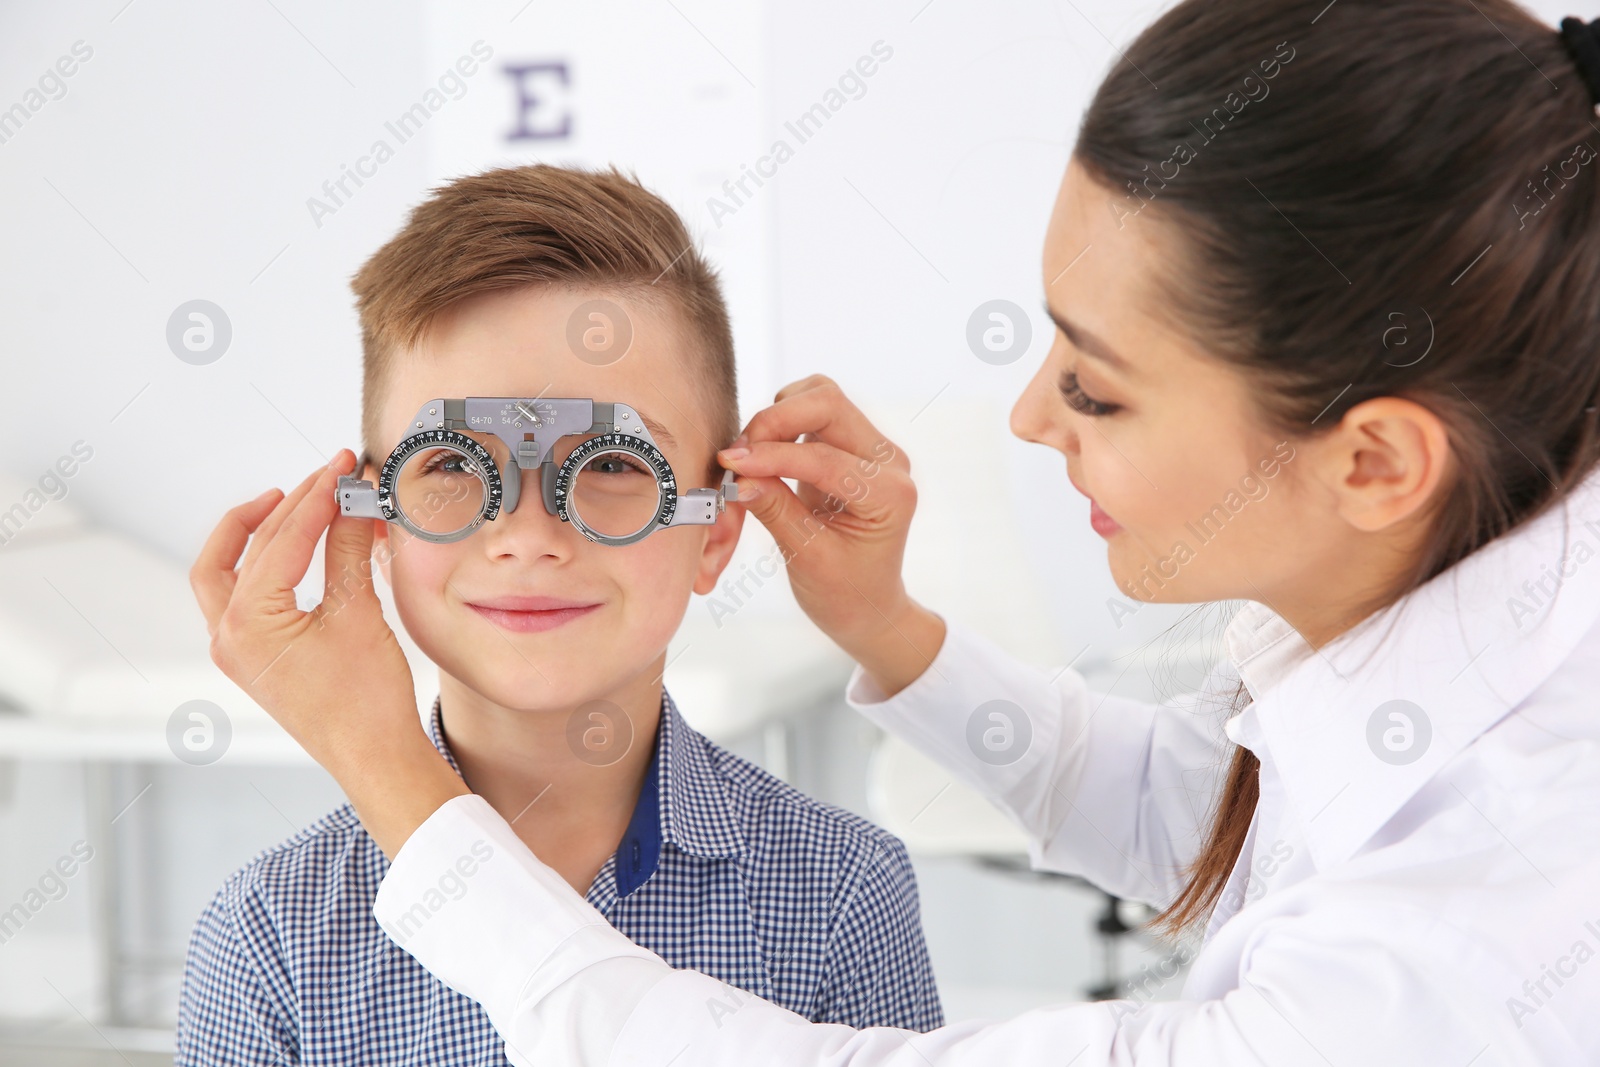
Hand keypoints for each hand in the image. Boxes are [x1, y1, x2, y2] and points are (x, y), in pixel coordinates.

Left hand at [189, 448, 465, 856]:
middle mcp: (227, 635)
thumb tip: (351, 503)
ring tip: (292, 501)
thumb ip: (348, 550)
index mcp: (246, 622)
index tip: (344, 467)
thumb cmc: (366, 702)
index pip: (283, 538)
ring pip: (224, 572)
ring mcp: (236, 649)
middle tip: (326, 477)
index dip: (318, 497)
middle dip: (286, 507)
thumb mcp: (359, 613)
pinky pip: (241, 597)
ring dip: (255, 533)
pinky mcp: (254, 659)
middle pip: (243, 548)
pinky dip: (260, 565)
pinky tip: (292, 549)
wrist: (374, 757)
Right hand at [717, 375, 945, 696]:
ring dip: (777, 418)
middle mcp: (888, 461)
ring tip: (749, 458)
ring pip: (819, 396)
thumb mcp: (807, 558)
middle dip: (775, 420)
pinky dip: (781, 423)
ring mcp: (871, 448)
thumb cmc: (845, 593)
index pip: (823, 457)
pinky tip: (764, 455)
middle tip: (737, 455)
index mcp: (889, 494)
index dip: (771, 457)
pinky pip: (813, 410)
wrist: (867, 605)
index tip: (729, 463)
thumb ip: (775, 510)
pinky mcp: (851, 445)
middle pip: (828, 402)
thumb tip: (738, 475)